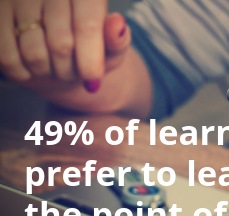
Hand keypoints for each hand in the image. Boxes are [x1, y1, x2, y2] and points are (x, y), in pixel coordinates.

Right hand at [0, 0, 130, 99]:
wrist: (55, 50)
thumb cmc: (89, 48)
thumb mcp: (110, 48)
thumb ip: (118, 40)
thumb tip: (118, 25)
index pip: (86, 25)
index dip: (90, 56)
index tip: (93, 79)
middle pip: (61, 43)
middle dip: (70, 70)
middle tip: (73, 73)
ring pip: (34, 53)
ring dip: (47, 72)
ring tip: (54, 67)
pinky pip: (8, 57)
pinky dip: (23, 72)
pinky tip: (33, 67)